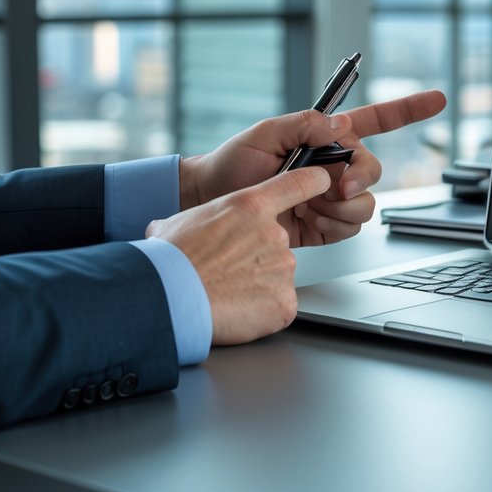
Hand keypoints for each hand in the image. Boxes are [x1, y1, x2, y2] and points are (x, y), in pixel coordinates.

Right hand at [147, 167, 331, 344]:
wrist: (169, 298)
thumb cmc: (171, 260)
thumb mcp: (180, 222)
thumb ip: (202, 218)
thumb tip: (176, 226)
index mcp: (251, 207)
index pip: (299, 183)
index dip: (314, 182)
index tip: (321, 182)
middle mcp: (274, 234)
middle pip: (278, 241)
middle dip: (258, 256)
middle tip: (229, 269)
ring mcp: (283, 268)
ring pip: (277, 274)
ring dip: (258, 283)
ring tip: (227, 290)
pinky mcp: (285, 302)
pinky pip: (279, 304)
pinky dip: (262, 310)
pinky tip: (238, 308)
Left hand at [178, 89, 446, 246]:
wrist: (215, 205)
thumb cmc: (235, 163)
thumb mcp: (265, 133)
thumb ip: (304, 123)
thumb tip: (339, 124)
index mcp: (328, 137)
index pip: (377, 120)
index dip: (409, 109)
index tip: (439, 100)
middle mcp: (336, 166)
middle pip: (373, 171)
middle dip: (359, 180)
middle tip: (336, 188)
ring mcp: (333, 198)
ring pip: (366, 205)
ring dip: (340, 208)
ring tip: (308, 205)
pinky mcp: (326, 226)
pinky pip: (350, 229)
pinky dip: (333, 226)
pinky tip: (308, 219)